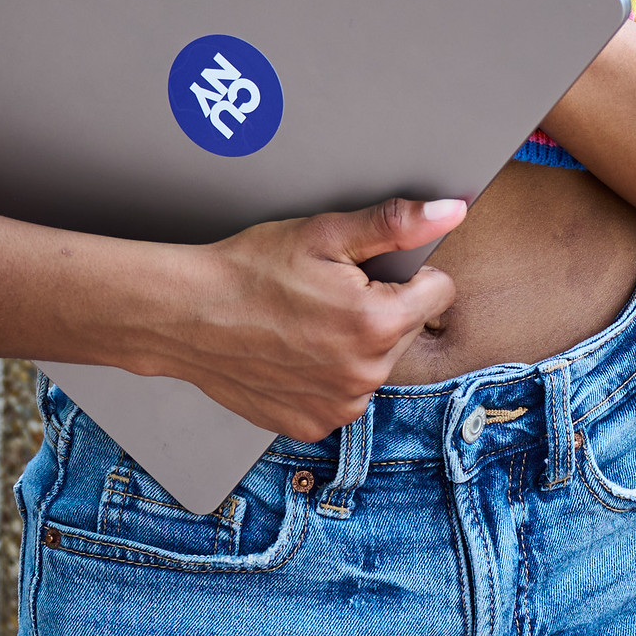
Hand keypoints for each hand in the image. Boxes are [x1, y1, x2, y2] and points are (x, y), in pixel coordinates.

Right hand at [143, 196, 470, 434]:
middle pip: (406, 330)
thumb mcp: (325, 233)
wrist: (185, 315)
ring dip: (354, 345)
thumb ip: (396, 225)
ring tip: (306, 323)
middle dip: (379, 310)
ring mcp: (337, 407)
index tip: (368, 272)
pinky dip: (325, 376)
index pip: (438, 292)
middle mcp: (364, 375)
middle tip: (326, 295)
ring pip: (375, 364)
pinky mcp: (312, 424)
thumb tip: (451, 211)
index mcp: (376, 324)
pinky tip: (294, 353)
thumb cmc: (248, 270)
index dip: (407, 274)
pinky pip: (341, 395)